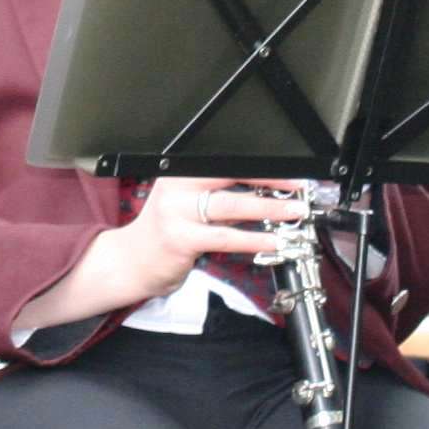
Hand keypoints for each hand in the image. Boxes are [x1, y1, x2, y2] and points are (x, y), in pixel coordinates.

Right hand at [115, 176, 304, 296]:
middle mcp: (177, 187)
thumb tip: (263, 196)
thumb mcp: (187, 208)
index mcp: (180, 174)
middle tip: (298, 191)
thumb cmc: (163, 235)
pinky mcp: (181, 239)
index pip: (227, 165)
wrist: (130, 263)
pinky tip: (272, 242)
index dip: (261, 170)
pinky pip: (225, 237)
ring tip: (293, 213)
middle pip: (231, 179)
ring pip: (232, 206)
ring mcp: (177, 213)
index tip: (289, 175)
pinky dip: (254, 238)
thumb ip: (218, 201)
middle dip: (270, 184)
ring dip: (268, 208)